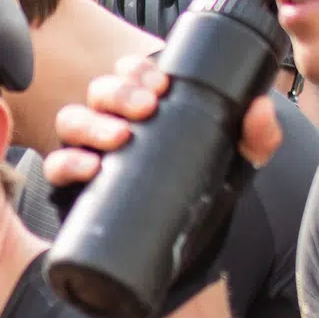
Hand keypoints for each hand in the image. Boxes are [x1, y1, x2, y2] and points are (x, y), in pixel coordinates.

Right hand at [42, 55, 284, 189]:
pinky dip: (67, 162)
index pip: (130, 73)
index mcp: (144, 108)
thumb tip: (261, 107)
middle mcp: (112, 123)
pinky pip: (56, 166)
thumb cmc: (203, 191)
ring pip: (72, 120)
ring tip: (119, 137)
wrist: (188, 248)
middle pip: (99, 90)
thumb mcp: (236, 162)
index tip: (161, 84)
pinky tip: (89, 167)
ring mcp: (90, 152)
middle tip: (146, 107)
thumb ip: (256, 135)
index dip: (138, 70)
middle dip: (119, 92)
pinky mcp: (74, 185)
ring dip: (92, 123)